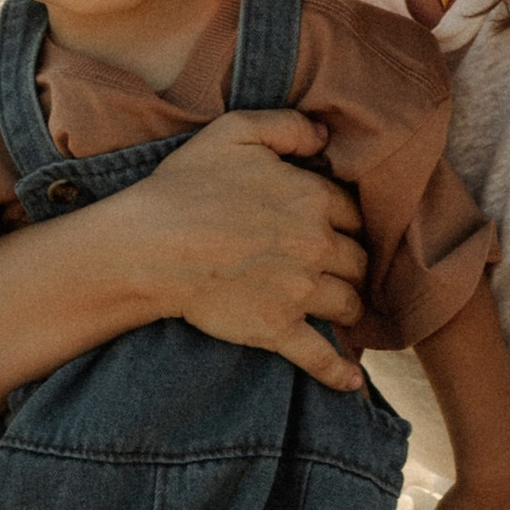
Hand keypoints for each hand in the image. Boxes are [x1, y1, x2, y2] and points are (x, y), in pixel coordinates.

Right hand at [138, 108, 372, 390]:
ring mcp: (300, 292)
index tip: (335, 228)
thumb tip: (325, 135)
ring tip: (342, 309)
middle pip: (358, 260)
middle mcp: (316, 246)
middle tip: (339, 269)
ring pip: (348, 304)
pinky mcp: (278, 330)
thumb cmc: (186, 185)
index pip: (353, 213)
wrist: (150, 246)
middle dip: (352, 264)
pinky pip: (320, 356)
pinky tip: (352, 383)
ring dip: (348, 306)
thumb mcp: (235, 132)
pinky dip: (340, 372)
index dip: (344, 220)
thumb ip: (287, 126)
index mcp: (312, 198)